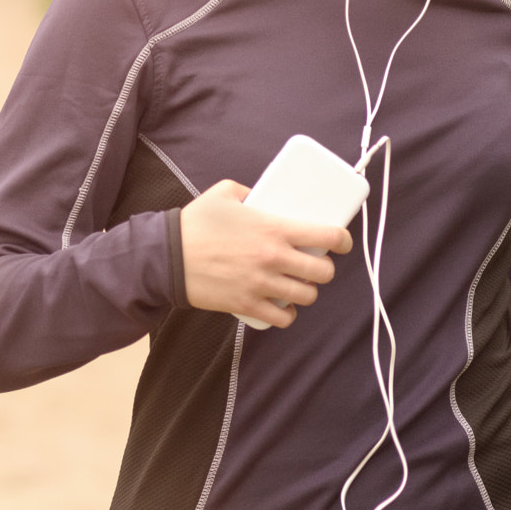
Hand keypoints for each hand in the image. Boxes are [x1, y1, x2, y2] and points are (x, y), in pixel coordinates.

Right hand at [179, 179, 351, 328]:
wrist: (168, 257)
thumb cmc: (195, 224)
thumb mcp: (224, 193)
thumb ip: (248, 191)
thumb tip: (260, 195)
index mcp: (274, 229)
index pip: (327, 236)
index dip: (342, 240)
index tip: (342, 242)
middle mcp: (274, 258)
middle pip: (323, 272)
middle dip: (324, 270)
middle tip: (315, 265)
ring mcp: (262, 284)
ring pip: (307, 296)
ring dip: (307, 291)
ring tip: (298, 285)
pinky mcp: (248, 304)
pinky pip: (283, 318)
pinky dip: (287, 315)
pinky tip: (284, 307)